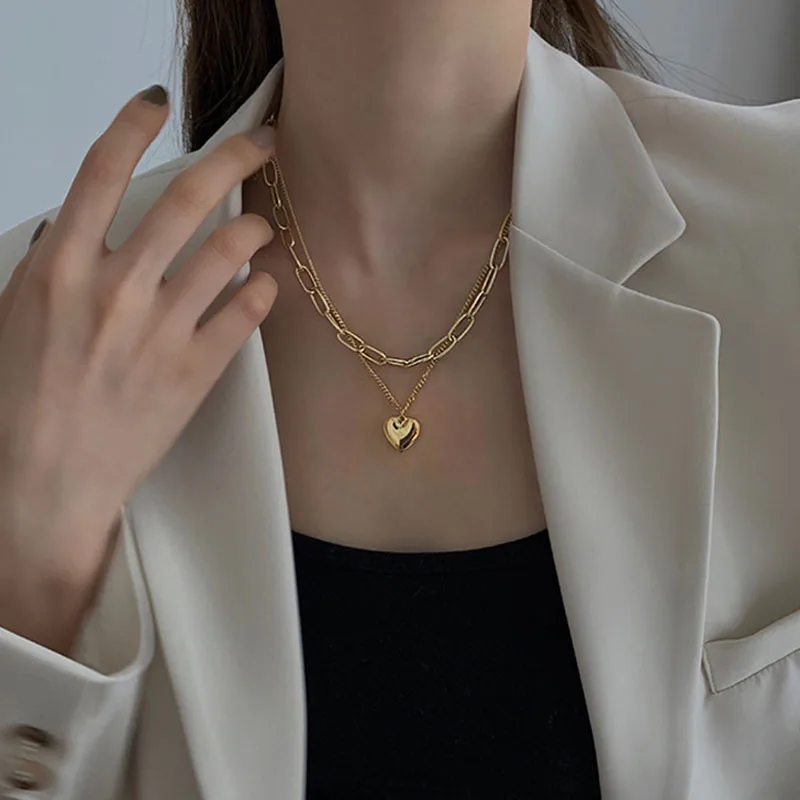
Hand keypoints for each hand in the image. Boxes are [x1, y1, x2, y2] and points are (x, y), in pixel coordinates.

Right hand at [0, 85, 277, 652]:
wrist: (45, 481)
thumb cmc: (24, 400)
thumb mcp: (21, 314)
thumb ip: (57, 262)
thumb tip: (84, 222)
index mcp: (60, 269)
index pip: (101, 171)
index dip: (134, 125)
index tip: (159, 103)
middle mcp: (114, 290)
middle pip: (187, 199)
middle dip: (235, 157)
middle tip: (264, 142)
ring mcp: (159, 331)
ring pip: (229, 252)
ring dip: (256, 227)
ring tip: (264, 225)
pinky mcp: (194, 372)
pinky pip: (245, 312)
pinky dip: (262, 290)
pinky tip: (264, 285)